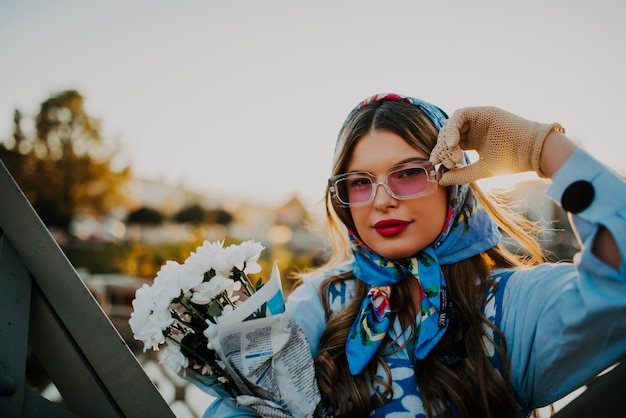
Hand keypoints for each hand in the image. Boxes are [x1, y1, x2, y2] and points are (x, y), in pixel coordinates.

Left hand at [429, 106, 563, 185]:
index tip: (436, 164)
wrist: (531, 152)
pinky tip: (453, 143)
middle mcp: (475, 129)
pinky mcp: (483, 111)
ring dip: (447, 138)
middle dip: (442, 147)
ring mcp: (479, 119)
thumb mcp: (480, 170)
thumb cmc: (510, 162)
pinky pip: (460, 114)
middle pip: (449, 134)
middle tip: (442, 160)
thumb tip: (440, 179)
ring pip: (452, 123)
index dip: (442, 153)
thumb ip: (460, 174)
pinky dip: (452, 127)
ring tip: (451, 153)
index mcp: (475, 141)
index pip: (451, 145)